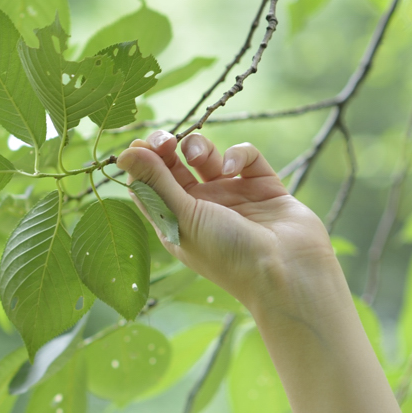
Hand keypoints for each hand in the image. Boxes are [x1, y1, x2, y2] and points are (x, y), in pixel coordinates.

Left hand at [115, 130, 337, 313]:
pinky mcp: (262, 185)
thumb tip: (124, 154)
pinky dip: (238, 155)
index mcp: (174, 222)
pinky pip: (244, 157)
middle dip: (166, 147)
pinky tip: (234, 170)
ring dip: (199, 147)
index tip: (140, 147)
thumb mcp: (182, 219)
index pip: (147, 184)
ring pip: (206, 156)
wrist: (287, 272)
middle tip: (166, 140)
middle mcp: (199, 207)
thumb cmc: (227, 254)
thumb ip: (155, 183)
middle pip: (173, 165)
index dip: (141, 163)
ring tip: (200, 156)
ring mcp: (231, 195)